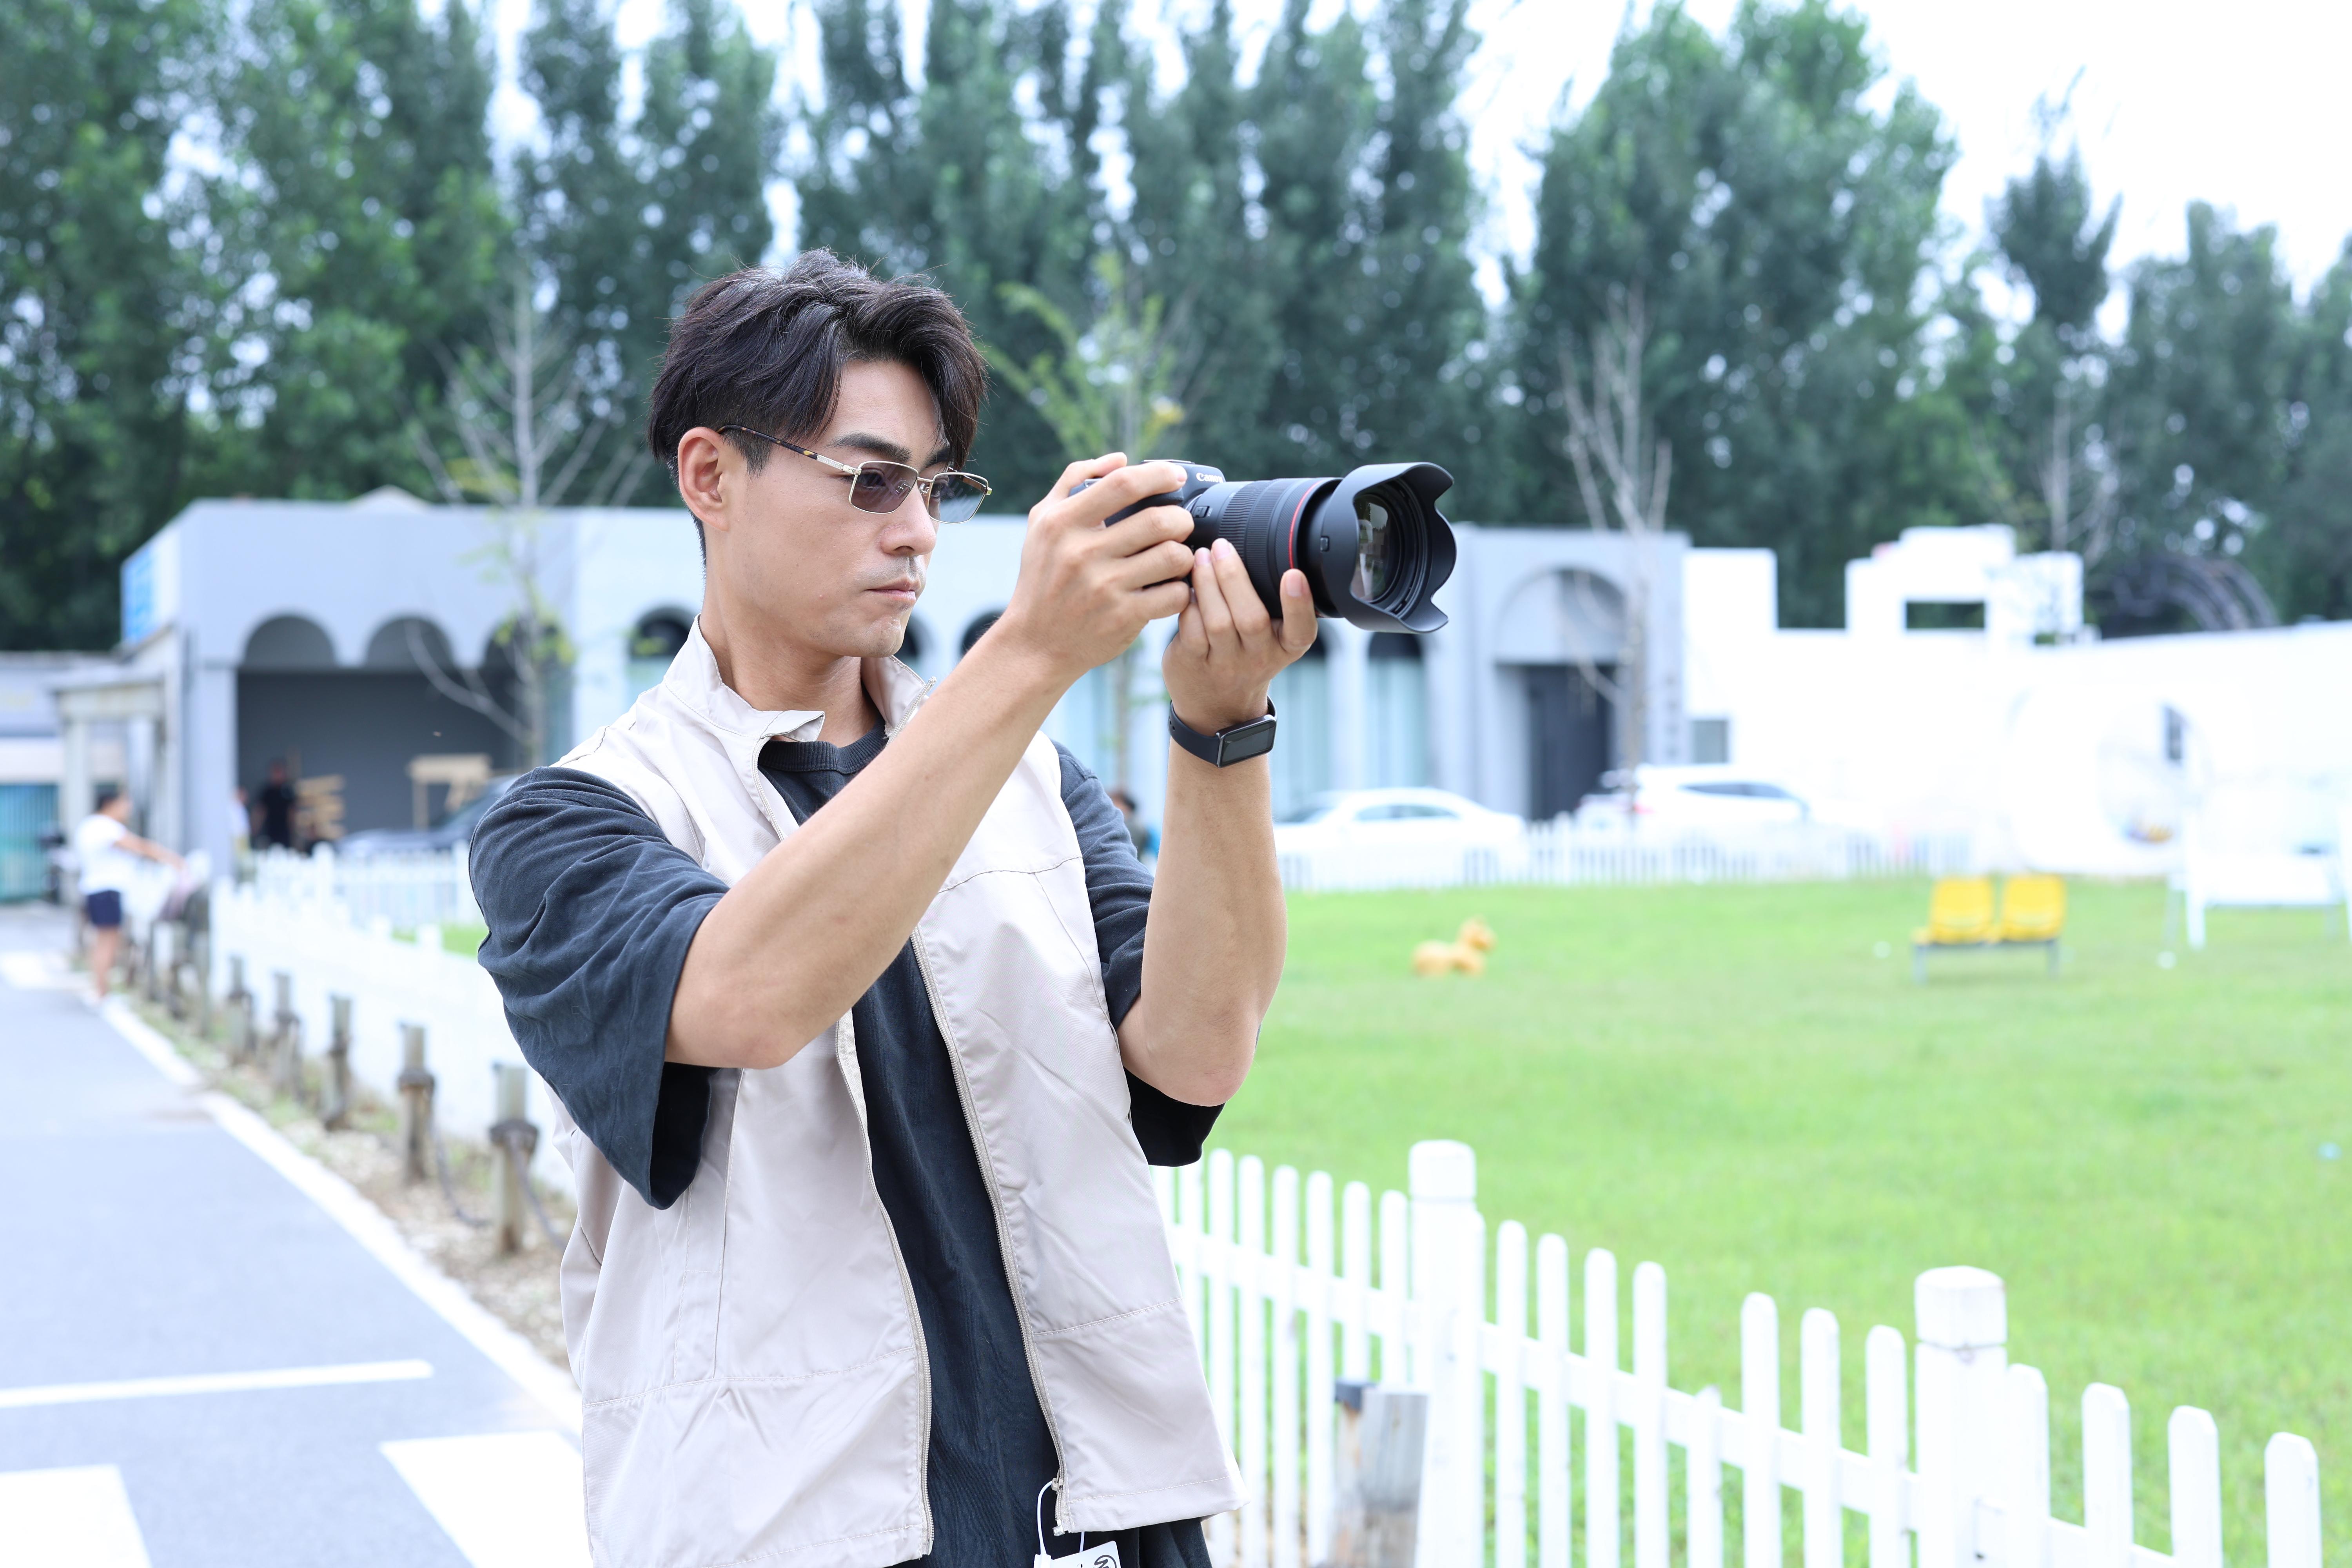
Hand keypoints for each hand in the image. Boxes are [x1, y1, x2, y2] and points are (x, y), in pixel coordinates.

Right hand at [990, 453, 1195, 684]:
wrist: (1035, 643)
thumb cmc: (1043, 578)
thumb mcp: (1042, 523)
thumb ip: (1074, 482)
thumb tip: (1119, 459)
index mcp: (1063, 523)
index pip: (1122, 484)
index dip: (1158, 475)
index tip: (1175, 476)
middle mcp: (1082, 553)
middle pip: (1159, 521)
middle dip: (1182, 519)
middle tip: (1182, 524)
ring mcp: (1104, 588)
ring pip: (1173, 557)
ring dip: (1186, 554)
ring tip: (1177, 556)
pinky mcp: (1123, 618)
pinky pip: (1174, 595)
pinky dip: (1182, 590)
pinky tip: (1171, 588)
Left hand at [1162, 538, 1316, 736]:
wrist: (1217, 707)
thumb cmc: (1245, 656)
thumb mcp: (1272, 639)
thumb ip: (1272, 604)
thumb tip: (1251, 546)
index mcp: (1285, 648)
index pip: (1301, 631)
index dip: (1299, 604)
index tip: (1294, 575)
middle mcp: (1258, 658)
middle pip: (1251, 618)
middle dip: (1235, 578)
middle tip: (1222, 546)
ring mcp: (1225, 664)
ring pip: (1218, 621)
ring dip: (1207, 583)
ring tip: (1201, 555)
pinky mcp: (1194, 663)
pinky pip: (1190, 629)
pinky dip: (1188, 602)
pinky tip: (1185, 583)